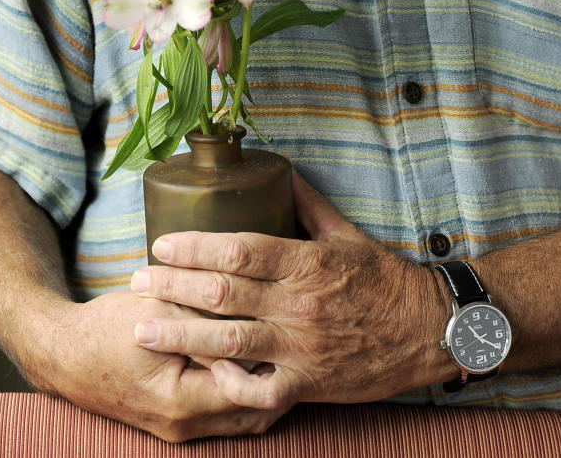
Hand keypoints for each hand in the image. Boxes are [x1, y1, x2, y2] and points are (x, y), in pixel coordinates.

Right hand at [38, 290, 288, 440]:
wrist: (63, 355)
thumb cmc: (109, 328)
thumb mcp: (160, 312)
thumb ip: (206, 317)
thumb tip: (254, 308)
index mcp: (181, 400)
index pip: (251, 387)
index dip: (279, 358)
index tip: (300, 328)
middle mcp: (184, 425)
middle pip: (256, 411)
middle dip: (284, 379)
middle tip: (306, 342)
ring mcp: (180, 430)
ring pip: (245, 419)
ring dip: (268, 389)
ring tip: (291, 351)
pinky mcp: (177, 422)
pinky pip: (227, 417)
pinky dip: (246, 394)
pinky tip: (260, 362)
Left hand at [129, 172, 451, 408]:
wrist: (427, 329)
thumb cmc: (385, 278)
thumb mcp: (346, 234)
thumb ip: (308, 205)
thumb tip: (280, 171)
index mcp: (306, 262)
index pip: (238, 249)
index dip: (194, 247)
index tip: (161, 244)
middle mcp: (297, 304)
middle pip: (222, 293)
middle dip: (172, 286)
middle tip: (134, 281)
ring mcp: (300, 348)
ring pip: (227, 342)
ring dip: (179, 334)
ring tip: (141, 328)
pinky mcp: (307, 384)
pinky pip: (257, 390)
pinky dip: (225, 383)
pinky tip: (196, 375)